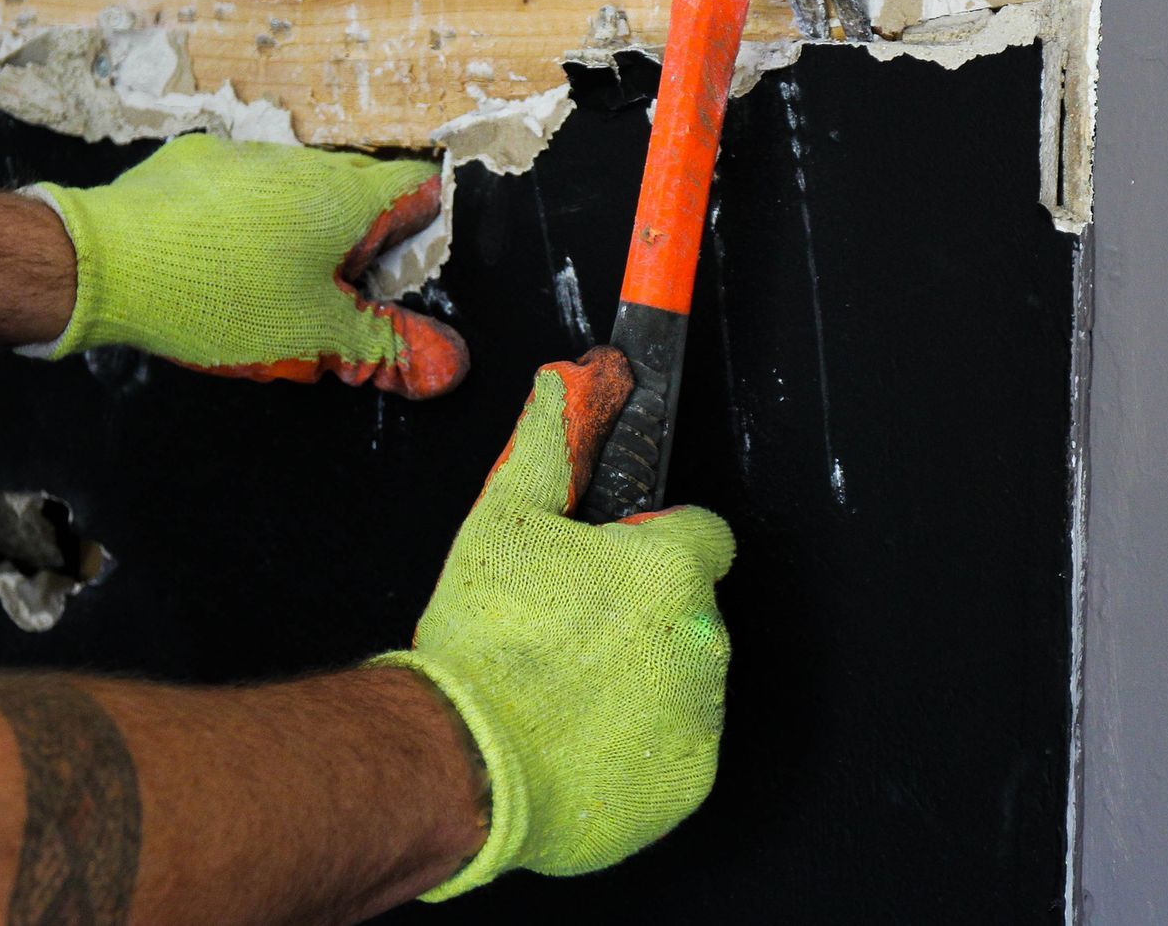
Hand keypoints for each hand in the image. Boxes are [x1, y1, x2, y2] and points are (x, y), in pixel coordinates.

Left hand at [25, 135, 465, 397]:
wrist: (100, 264)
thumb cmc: (222, 298)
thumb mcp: (315, 336)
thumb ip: (387, 347)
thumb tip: (452, 364)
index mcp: (346, 195)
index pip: (421, 189)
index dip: (428, 231)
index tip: (412, 273)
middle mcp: (301, 161)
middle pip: (360, 191)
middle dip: (364, 238)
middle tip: (346, 293)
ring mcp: (241, 155)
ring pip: (298, 189)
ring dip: (303, 228)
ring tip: (277, 282)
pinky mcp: (190, 162)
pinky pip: (242, 188)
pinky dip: (248, 219)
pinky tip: (221, 260)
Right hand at [374, 347, 734, 898]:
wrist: (463, 761)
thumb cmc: (485, 644)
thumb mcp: (503, 519)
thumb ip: (547, 444)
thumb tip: (565, 386)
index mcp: (672, 568)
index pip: (702, 535)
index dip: (655, 545)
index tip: (614, 566)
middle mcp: (704, 638)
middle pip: (691, 611)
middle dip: (645, 616)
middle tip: (572, 633)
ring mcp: (702, 715)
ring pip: (686, 680)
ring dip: (644, 680)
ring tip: (566, 691)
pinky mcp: (690, 780)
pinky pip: (676, 749)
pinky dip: (639, 746)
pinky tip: (579, 739)